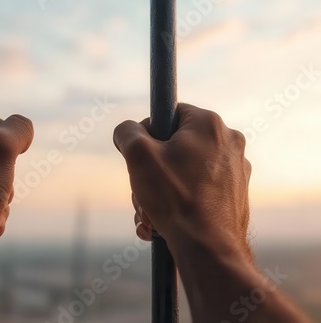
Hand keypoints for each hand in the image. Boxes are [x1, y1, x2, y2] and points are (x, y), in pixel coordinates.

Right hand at [113, 103, 251, 258]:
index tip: (140, 156)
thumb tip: (127, 130)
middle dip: (151, 171)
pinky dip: (178, 203)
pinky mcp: (235, 194)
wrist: (208, 248)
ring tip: (150, 215)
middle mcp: (229, 142)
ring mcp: (236, 170)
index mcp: (209, 124)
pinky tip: (163, 223)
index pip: (169, 113)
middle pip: (174, 147)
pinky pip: (197, 190)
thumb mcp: (138, 155)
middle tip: (141, 192)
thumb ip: (127, 132)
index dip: (148, 133)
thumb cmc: (174, 198)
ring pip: (183, 172)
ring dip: (160, 192)